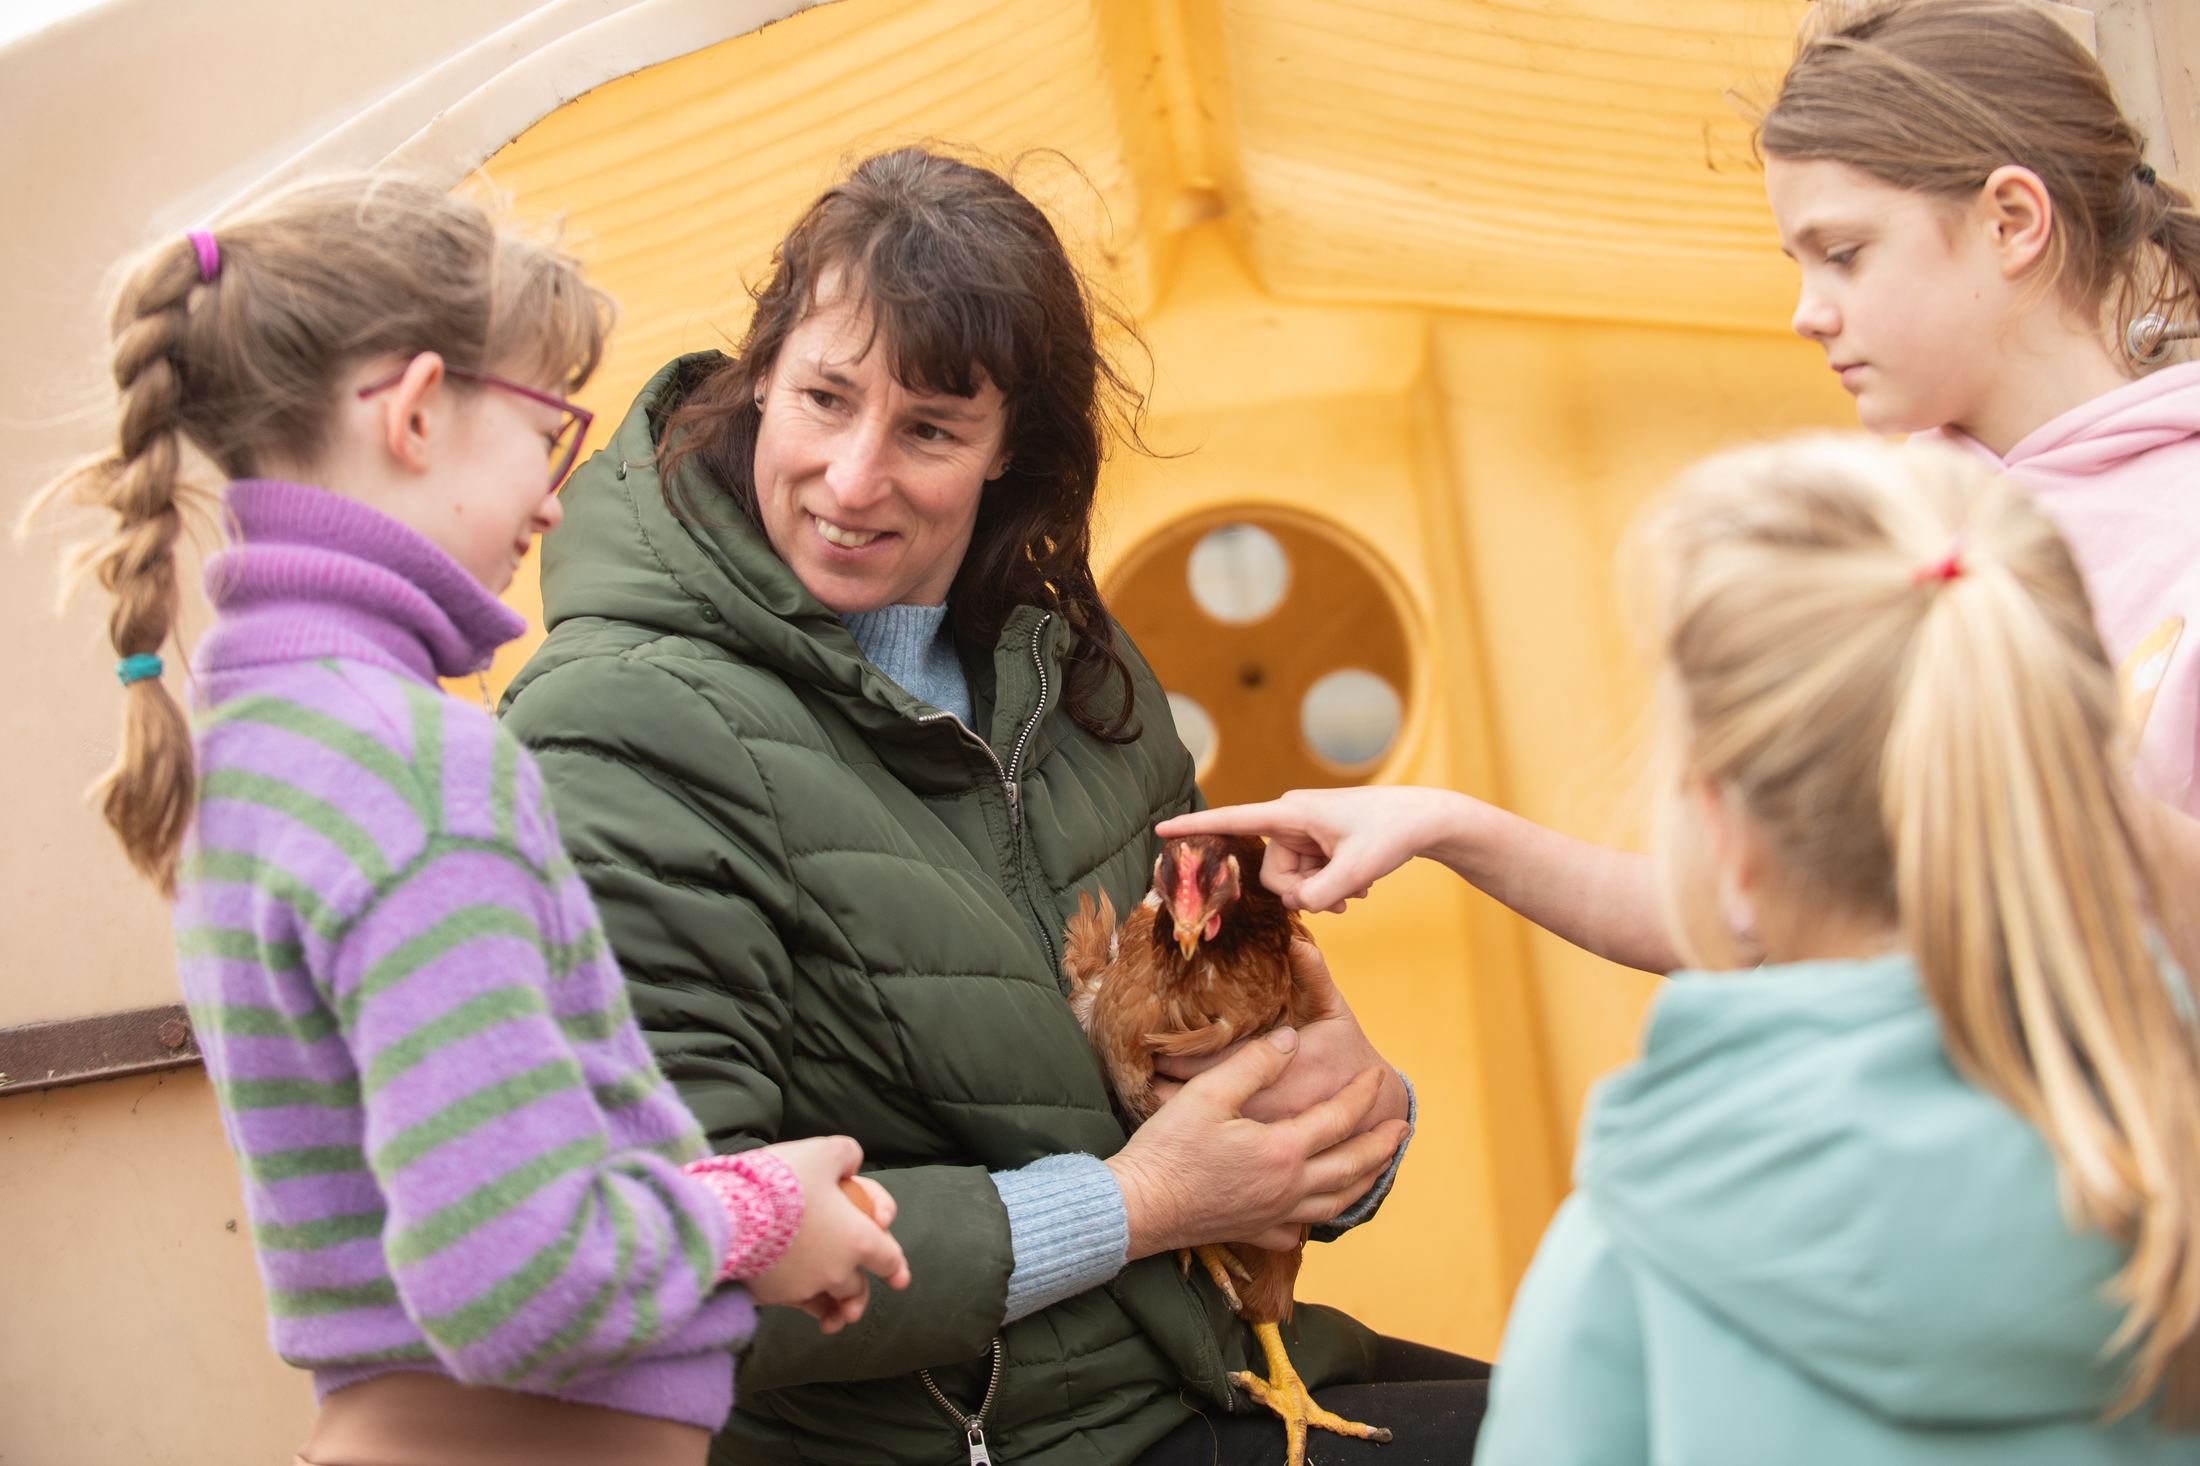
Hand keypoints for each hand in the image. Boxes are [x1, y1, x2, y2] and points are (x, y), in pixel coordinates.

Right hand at [746, 1136, 911, 1333]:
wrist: (730, 1212)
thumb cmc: (782, 1180)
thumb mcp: (823, 1152)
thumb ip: (846, 1155)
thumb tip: (851, 1165)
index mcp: (858, 1241)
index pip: (888, 1259)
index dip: (896, 1265)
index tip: (900, 1277)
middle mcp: (835, 1271)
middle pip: (855, 1287)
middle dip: (859, 1292)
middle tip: (857, 1297)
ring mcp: (802, 1287)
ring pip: (825, 1302)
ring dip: (834, 1309)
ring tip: (837, 1316)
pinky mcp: (770, 1295)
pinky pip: (792, 1304)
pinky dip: (800, 1305)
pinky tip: (800, 1304)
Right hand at [1105, 1028, 1408, 1257]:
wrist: (1137, 1209)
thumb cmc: (1167, 1150)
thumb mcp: (1208, 1094)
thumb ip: (1254, 1063)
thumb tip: (1291, 1040)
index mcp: (1282, 1150)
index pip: (1338, 1118)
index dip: (1362, 1095)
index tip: (1377, 1075)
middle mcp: (1288, 1187)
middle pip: (1351, 1166)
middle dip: (1380, 1145)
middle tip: (1401, 1127)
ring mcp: (1272, 1215)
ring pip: (1335, 1202)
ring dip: (1363, 1181)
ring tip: (1377, 1168)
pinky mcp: (1253, 1232)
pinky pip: (1298, 1229)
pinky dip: (1316, 1217)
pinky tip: (1314, 1211)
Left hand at [1151, 940, 1408, 1135]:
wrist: (1371, 1114)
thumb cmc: (1346, 1055)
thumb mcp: (1335, 1012)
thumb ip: (1314, 977)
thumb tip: (1296, 942)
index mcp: (1293, 1068)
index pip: (1225, 1061)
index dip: (1185, 1055)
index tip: (1153, 1045)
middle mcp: (1280, 1107)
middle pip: (1212, 1098)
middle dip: (1171, 1086)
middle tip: (1137, 1069)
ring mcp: (1272, 1137)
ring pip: (1212, 1129)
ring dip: (1177, 1115)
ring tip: (1143, 1095)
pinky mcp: (1266, 1156)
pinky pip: (1221, 1147)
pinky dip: (1194, 1136)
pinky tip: (1169, 1125)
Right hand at [1157, 787, 1461, 911]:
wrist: (1424, 820)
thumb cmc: (1391, 834)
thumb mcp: (1357, 871)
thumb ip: (1320, 895)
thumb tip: (1297, 906)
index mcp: (1290, 813)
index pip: (1233, 820)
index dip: (1195, 827)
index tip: (1161, 829)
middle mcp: (1290, 820)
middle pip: (1272, 873)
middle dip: (1304, 892)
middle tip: (1343, 897)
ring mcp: (1304, 832)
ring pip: (1292, 880)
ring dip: (1322, 892)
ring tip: (1357, 892)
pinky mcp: (1318, 842)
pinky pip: (1307, 876)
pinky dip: (1330, 887)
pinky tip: (1358, 889)